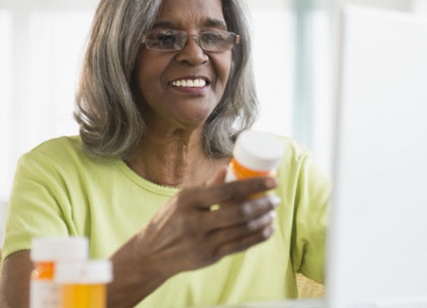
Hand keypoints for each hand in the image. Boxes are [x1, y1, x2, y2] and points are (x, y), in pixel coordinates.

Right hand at [134, 172, 279, 277]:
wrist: (151, 254)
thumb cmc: (169, 220)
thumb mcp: (182, 199)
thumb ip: (207, 186)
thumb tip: (228, 168)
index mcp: (188, 200)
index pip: (227, 190)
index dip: (254, 185)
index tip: (272, 180)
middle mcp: (194, 221)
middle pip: (238, 212)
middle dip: (262, 204)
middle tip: (276, 198)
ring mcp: (202, 242)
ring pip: (242, 230)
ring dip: (262, 220)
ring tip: (272, 212)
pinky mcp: (209, 257)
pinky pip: (239, 246)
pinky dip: (257, 237)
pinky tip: (268, 230)